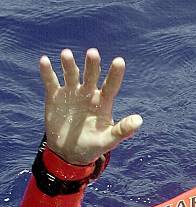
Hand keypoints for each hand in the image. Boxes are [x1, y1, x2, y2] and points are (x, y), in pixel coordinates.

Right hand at [39, 48, 142, 164]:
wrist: (70, 153)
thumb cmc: (93, 145)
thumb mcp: (108, 140)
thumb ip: (123, 130)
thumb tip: (139, 120)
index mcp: (103, 102)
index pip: (111, 85)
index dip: (115, 74)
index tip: (119, 61)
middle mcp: (88, 93)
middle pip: (91, 75)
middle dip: (92, 65)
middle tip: (92, 53)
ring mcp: (71, 93)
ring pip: (71, 74)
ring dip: (69, 64)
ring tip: (66, 54)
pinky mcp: (55, 96)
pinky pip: (51, 81)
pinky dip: (47, 72)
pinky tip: (44, 61)